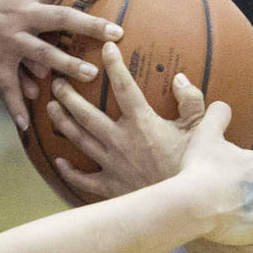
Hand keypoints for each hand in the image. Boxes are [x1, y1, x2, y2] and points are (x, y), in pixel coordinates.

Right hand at [0, 0, 123, 126]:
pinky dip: (15, 106)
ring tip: (90, 75)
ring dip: (67, 66)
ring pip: (42, 53)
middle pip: (61, 17)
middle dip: (91, 25)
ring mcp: (7, 38)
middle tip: (118, 33)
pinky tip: (27, 125)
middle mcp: (20, 13)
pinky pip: (7, 86)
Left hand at [44, 41, 193, 199]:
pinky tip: (60, 162)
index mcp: (142, 123)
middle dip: (68, 96)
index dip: (114, 65)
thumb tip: (180, 78)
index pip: (123, 87)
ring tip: (51, 108)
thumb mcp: (201, 130)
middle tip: (57, 82)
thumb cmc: (195, 166)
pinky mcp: (111, 187)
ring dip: (63, 122)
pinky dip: (70, 171)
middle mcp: (120, 141)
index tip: (106, 48)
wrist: (188, 204)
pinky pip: (84, 179)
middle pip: (86, 114)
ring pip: (79, 139)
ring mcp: (112, 165)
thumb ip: (191, 101)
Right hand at [176, 108, 252, 245]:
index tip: (218, 179)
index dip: (233, 172)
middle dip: (242, 191)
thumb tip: (223, 104)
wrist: (196, 203)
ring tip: (223, 213)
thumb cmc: (200, 168)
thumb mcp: (205, 134)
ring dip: (246, 210)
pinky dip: (249, 228)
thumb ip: (217, 116)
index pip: (249, 166)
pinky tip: (231, 227)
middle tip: (219, 196)